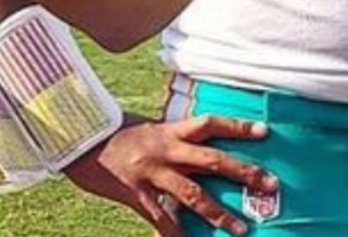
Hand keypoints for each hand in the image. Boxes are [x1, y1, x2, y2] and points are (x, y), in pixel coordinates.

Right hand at [64, 111, 274, 236]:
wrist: (76, 139)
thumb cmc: (112, 132)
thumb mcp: (144, 127)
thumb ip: (169, 136)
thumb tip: (193, 139)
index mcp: (168, 130)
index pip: (209, 123)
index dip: (237, 127)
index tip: (265, 133)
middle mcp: (164, 149)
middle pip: (211, 159)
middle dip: (243, 172)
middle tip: (271, 183)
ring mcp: (151, 172)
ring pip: (193, 193)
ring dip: (219, 212)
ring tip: (241, 228)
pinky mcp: (135, 193)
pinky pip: (160, 219)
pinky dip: (175, 235)